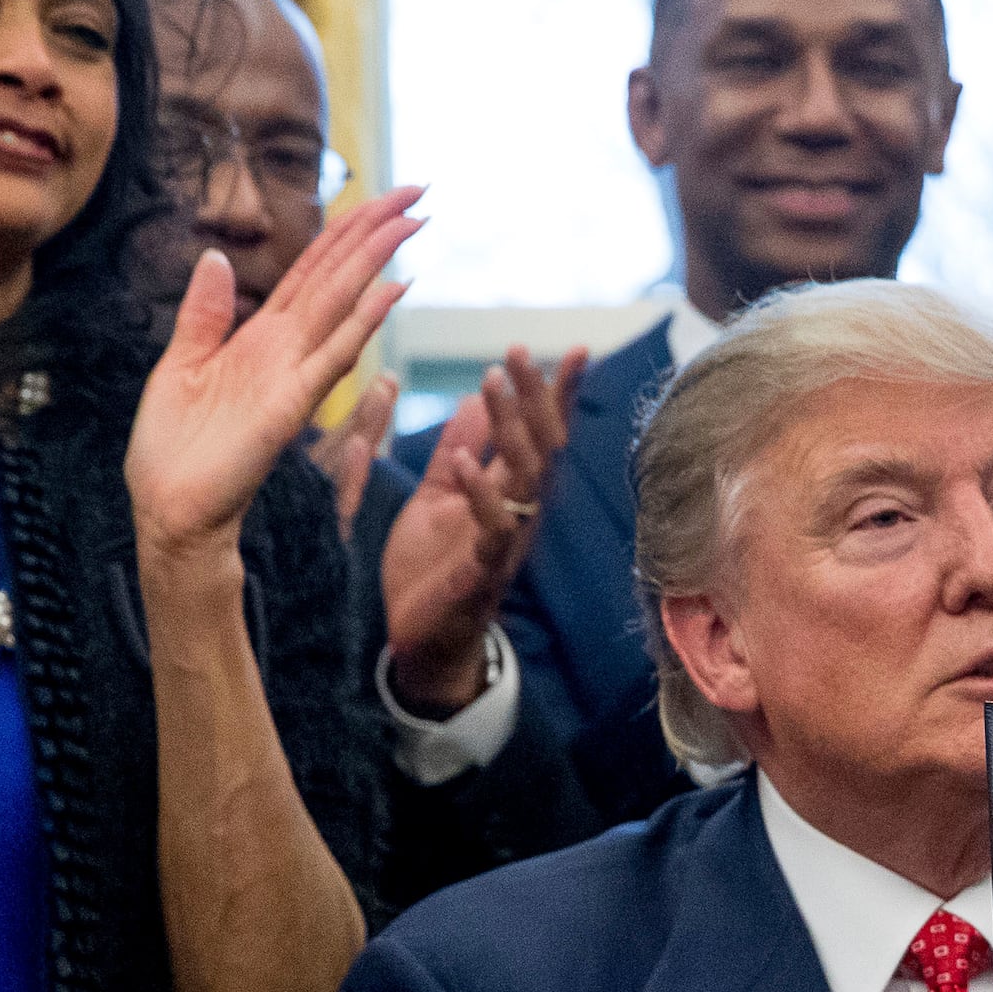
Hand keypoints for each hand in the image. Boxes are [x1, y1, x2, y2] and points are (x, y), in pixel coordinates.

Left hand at [127, 190, 420, 563]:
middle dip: (377, 231)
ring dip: (377, 262)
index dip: (348, 230)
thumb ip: (203, 313)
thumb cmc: (172, 448)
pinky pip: (332, 357)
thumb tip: (215, 256)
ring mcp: (293, 376)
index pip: (313, 270)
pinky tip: (389, 290)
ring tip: (412, 222)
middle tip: (421, 191)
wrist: (167, 507)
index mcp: (260, 336)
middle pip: (339, 276)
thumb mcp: (179, 364)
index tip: (385, 199)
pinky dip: (362, 322)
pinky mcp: (289, 406)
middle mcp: (286, 349)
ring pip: (342, 306)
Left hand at [382, 343, 580, 714]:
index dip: (556, 394)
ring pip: (524, 479)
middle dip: (533, 397)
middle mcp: (518, 513)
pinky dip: (480, 493)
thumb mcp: (436, 498)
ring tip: (491, 382)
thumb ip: (458, 452)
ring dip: (510, 429)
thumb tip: (469, 400)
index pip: (540, 434)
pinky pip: (491, 529)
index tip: (572, 350)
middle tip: (516, 350)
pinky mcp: (481, 571)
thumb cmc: (431, 569)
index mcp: (508, 492)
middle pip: (540, 446)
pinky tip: (466, 462)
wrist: (419, 641)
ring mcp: (505, 542)